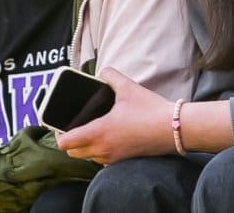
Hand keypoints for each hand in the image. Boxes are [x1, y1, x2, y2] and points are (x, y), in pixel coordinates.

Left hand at [56, 69, 174, 164]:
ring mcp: (113, 158)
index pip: (65, 143)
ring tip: (91, 129)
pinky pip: (102, 160)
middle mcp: (102, 149)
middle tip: (75, 125)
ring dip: (84, 147)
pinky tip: (109, 136)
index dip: (59, 134)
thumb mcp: (127, 87)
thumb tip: (102, 73)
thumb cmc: (150, 109)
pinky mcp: (124, 160)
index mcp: (99, 132)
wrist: (174, 128)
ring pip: (88, 157)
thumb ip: (110, 76)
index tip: (62, 123)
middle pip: (73, 153)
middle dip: (70, 141)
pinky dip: (99, 151)